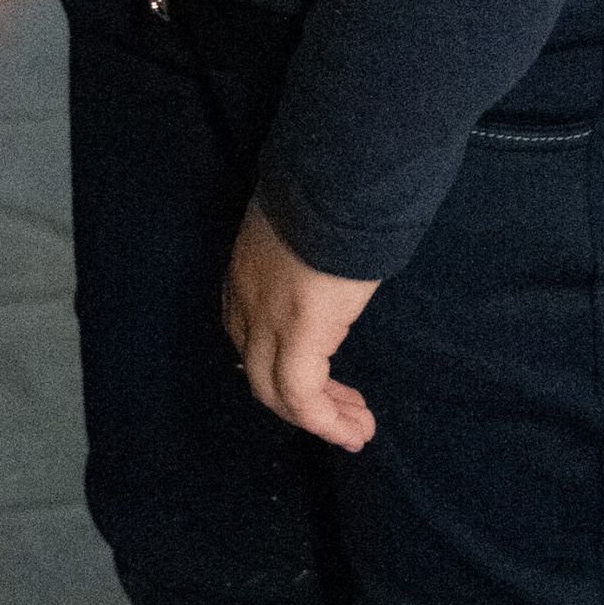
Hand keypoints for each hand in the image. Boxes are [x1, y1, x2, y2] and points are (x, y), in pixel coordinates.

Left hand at [222, 199, 379, 451]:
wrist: (338, 172)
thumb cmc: (334, 185)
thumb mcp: (309, 219)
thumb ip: (309, 250)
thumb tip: (333, 263)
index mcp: (246, 268)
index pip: (249, 333)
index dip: (279, 363)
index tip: (317, 374)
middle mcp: (246, 299)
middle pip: (261, 370)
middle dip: (303, 399)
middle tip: (345, 411)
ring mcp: (266, 319)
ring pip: (277, 392)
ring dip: (320, 417)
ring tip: (357, 429)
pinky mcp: (297, 335)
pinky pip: (303, 398)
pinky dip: (326, 422)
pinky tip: (354, 431)